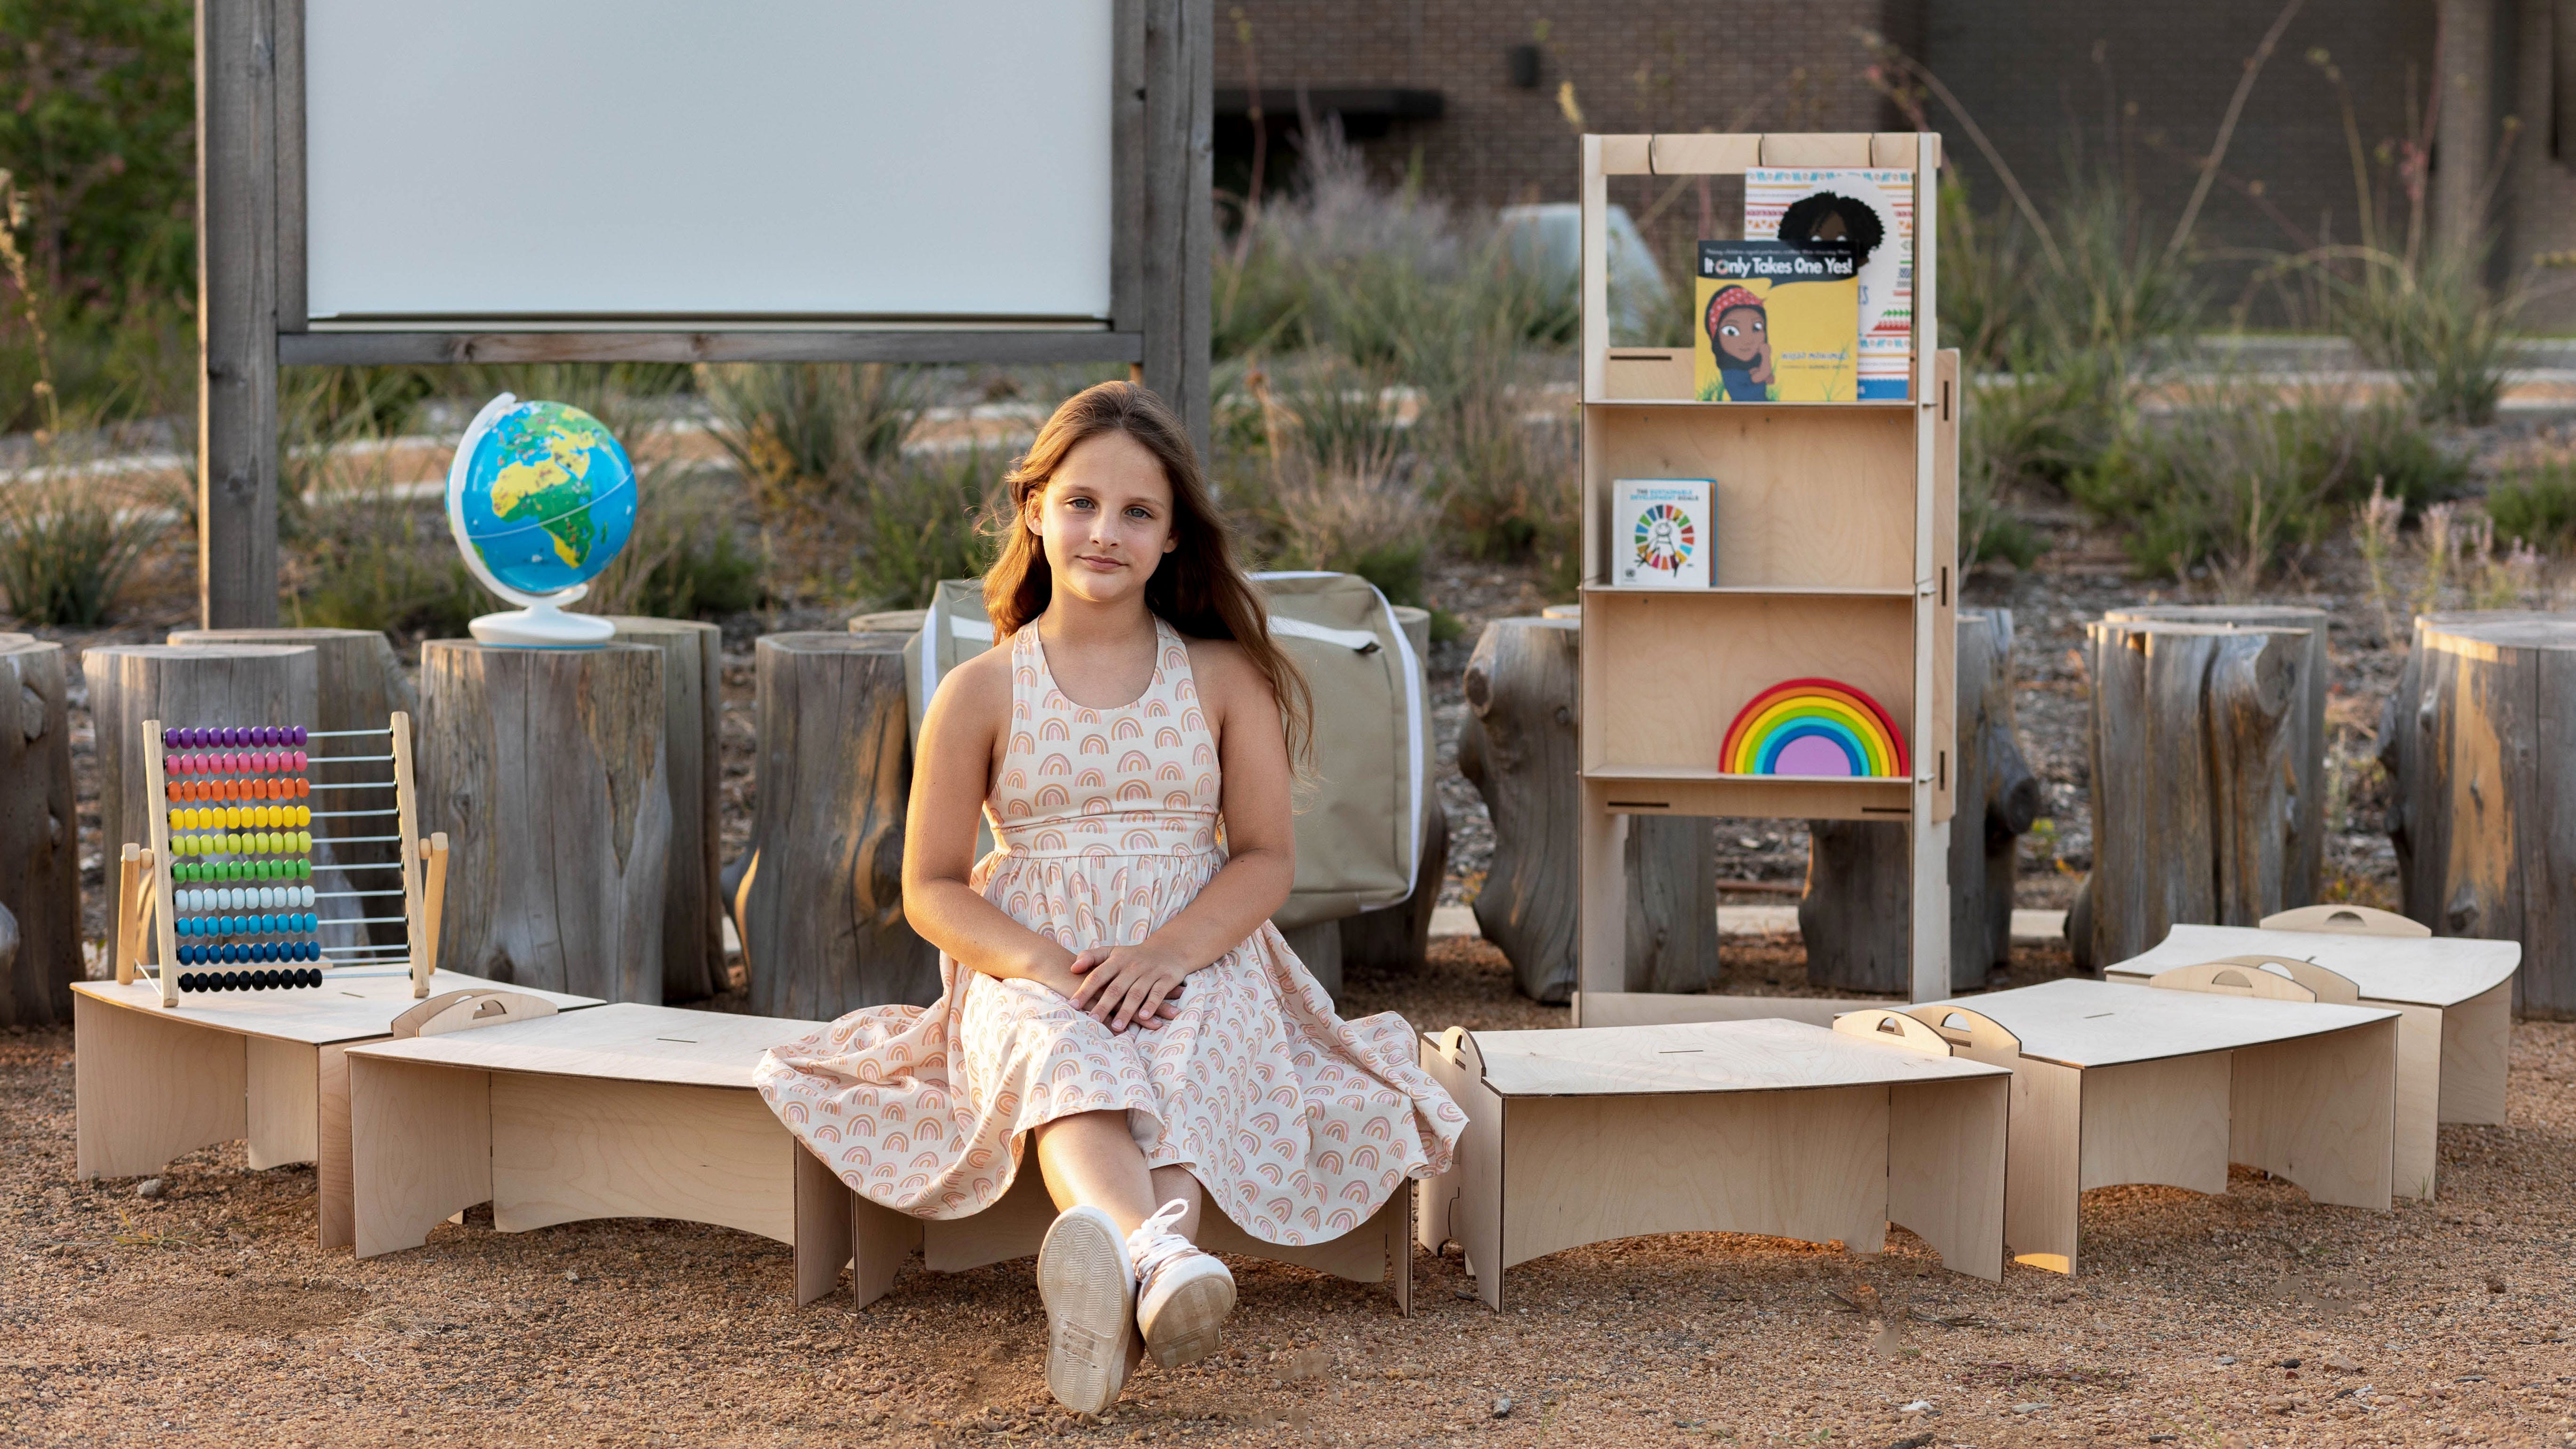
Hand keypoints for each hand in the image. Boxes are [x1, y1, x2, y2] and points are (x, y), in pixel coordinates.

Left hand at [1068, 942, 1193, 1031]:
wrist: (1168, 949)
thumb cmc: (1133, 956)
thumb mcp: (1112, 952)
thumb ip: (1091, 957)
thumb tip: (1073, 968)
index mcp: (1117, 960)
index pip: (1098, 975)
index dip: (1085, 990)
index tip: (1073, 1005)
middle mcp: (1132, 966)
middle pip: (1115, 988)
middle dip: (1104, 1005)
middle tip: (1092, 1021)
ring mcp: (1150, 973)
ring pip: (1136, 993)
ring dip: (1126, 1010)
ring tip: (1116, 1026)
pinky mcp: (1166, 979)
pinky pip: (1158, 993)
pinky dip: (1151, 1004)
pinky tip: (1144, 1017)